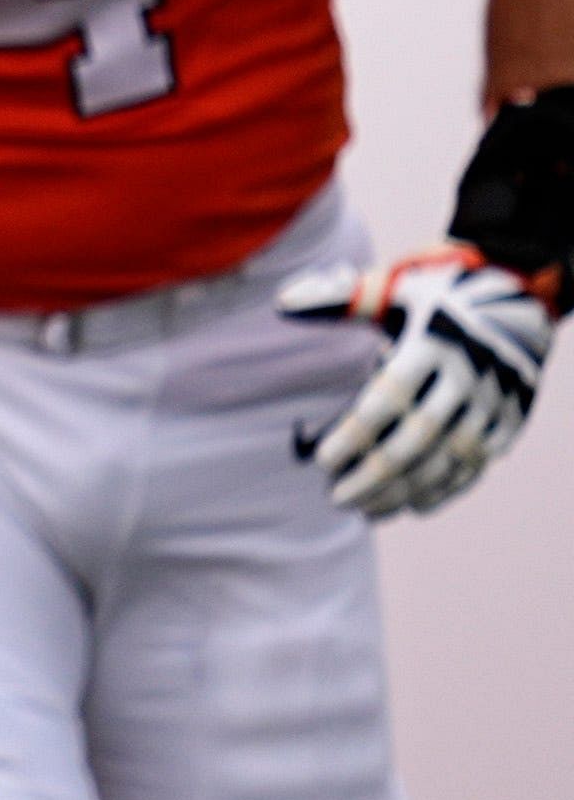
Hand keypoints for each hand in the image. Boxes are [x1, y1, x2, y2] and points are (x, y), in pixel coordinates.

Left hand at [276, 246, 550, 518]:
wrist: (515, 310)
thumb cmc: (434, 301)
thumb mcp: (393, 289)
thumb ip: (341, 298)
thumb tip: (283, 303)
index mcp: (432, 341)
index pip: (391, 396)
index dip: (357, 432)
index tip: (323, 461)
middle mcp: (467, 375)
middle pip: (420, 437)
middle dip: (377, 473)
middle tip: (336, 497)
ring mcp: (493, 401)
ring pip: (449, 458)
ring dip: (407, 490)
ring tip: (366, 509)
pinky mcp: (511, 420)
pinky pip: (477, 464)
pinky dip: (447, 489)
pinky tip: (413, 506)